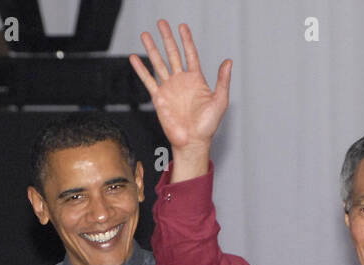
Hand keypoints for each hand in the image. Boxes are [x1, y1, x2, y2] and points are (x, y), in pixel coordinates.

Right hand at [129, 20, 230, 179]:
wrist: (193, 142)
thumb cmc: (208, 125)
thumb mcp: (220, 100)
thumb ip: (223, 80)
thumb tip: (228, 61)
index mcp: (196, 79)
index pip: (190, 54)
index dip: (186, 40)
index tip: (182, 26)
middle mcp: (181, 81)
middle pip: (172, 53)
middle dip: (167, 38)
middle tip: (161, 23)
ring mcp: (169, 88)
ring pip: (158, 63)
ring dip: (151, 49)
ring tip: (145, 34)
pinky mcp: (159, 98)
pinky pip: (148, 80)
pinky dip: (141, 69)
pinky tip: (135, 58)